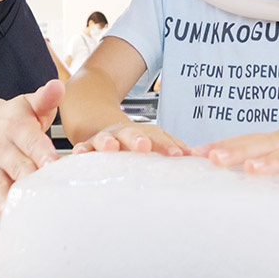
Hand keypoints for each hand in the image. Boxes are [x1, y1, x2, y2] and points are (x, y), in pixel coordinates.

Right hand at [0, 79, 63, 231]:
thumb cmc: (15, 116)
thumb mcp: (30, 103)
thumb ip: (46, 98)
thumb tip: (57, 86)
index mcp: (18, 128)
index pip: (33, 142)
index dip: (43, 154)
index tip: (54, 166)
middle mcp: (2, 148)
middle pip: (18, 167)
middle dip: (30, 182)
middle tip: (43, 196)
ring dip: (3, 200)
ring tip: (11, 215)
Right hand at [72, 122, 188, 156]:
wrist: (97, 120)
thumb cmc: (131, 140)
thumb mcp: (152, 140)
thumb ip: (172, 147)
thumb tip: (198, 157)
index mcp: (143, 133)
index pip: (158, 137)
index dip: (167, 145)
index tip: (178, 155)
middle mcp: (125, 133)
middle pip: (132, 134)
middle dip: (138, 139)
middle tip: (144, 147)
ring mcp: (105, 138)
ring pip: (106, 139)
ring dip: (109, 143)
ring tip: (111, 148)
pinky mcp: (87, 145)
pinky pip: (83, 148)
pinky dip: (81, 151)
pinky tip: (80, 154)